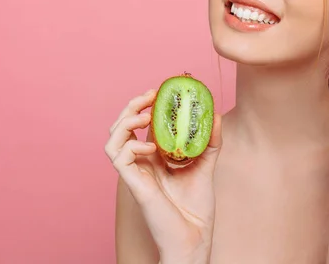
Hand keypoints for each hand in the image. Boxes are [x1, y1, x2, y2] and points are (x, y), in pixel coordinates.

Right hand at [105, 89, 221, 263]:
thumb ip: (210, 141)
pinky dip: (132, 145)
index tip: (158, 91)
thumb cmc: (196, 206)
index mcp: (153, 156)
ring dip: (125, 121)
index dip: (144, 104)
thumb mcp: (206, 165)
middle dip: (132, 106)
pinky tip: (151, 145)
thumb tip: (216, 114)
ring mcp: (136, 172)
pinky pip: (119, 158)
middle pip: (122, 127)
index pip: (140, 124)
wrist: (195, 237)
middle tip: (150, 95)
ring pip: (112, 139)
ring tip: (145, 115)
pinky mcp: (134, 184)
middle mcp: (141, 162)